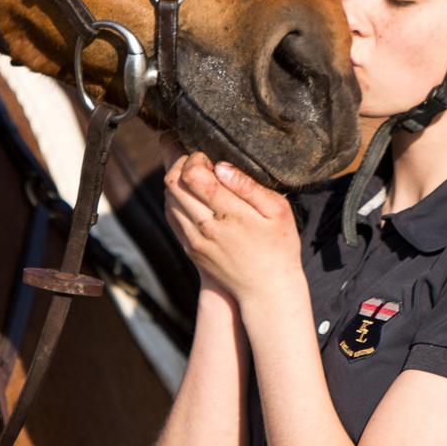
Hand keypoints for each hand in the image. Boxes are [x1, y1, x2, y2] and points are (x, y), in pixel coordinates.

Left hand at [162, 146, 305, 306]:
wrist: (267, 290)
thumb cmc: (278, 246)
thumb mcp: (277, 211)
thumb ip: (249, 186)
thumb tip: (221, 166)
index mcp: (227, 213)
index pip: (191, 175)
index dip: (194, 157)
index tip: (208, 155)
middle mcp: (204, 226)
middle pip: (173, 183)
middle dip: (179, 162)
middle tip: (196, 157)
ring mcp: (194, 239)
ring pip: (168, 199)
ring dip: (176, 180)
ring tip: (194, 172)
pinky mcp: (190, 248)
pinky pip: (171, 216)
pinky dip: (174, 198)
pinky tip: (190, 193)